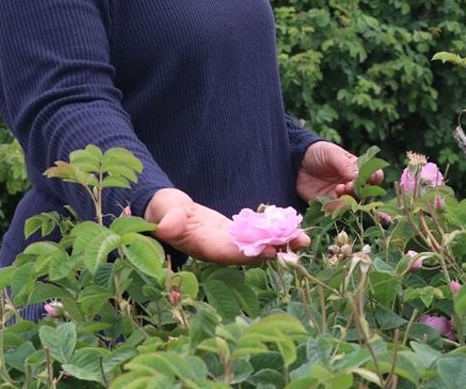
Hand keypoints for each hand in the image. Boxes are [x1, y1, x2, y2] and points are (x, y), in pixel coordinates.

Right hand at [144, 188, 308, 263]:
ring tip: (304, 238)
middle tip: (300, 244)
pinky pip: (257, 236)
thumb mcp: (162, 212)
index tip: (270, 252)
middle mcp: (219, 250)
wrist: (165, 211)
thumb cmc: (160, 210)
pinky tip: (293, 227)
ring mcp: (228, 243)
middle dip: (275, 250)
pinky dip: (274, 232)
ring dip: (280, 243)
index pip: (227, 253)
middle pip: (250, 253)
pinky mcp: (234, 235)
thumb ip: (167, 219)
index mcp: (201, 247)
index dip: (248, 254)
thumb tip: (167, 227)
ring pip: (257, 245)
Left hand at [296, 141, 383, 202]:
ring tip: (341, 187)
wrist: (294, 161)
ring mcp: (341, 193)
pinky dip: (340, 203)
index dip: (375, 178)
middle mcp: (351, 182)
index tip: (371, 177)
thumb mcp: (331, 154)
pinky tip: (335, 193)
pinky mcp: (329, 202)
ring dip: (351, 197)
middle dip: (362, 190)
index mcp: (356, 168)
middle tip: (352, 184)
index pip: (373, 175)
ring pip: (354, 201)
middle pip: (366, 192)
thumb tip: (359, 177)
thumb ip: (345, 165)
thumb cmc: (316, 152)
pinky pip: (339, 208)